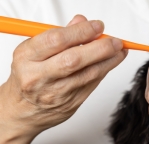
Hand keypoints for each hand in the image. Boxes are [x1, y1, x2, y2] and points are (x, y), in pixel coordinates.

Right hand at [0, 15, 127, 136]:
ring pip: (87, 74)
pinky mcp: (70, 104)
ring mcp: (55, 93)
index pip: (56, 40)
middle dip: (100, 48)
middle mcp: (39, 76)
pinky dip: (104, 71)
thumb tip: (82, 22)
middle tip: (115, 41)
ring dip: (108, 61)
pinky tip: (111, 62)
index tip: (98, 26)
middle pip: (73, 60)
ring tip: (119, 51)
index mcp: (27, 58)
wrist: (23, 110)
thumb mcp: (34, 51)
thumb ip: (59, 36)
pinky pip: (92, 85)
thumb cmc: (30, 75)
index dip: (81, 32)